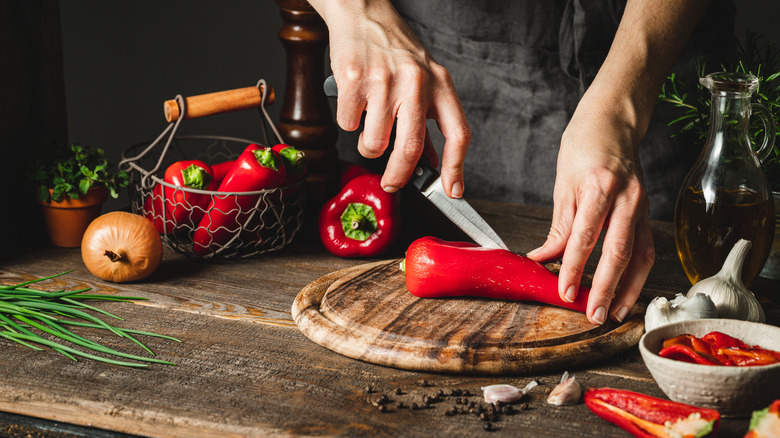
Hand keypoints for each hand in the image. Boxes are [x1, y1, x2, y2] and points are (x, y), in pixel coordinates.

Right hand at [309, 0, 469, 197]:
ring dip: (368, 146)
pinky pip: (349, 124)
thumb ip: (427, 122)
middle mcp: (416, 82)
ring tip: (370, 125)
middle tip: (392, 183)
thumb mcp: (423, 82)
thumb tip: (431, 164)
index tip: (453, 190)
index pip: (458, 133)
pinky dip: (349, 122)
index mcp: (440, 84)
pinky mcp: (354, 79)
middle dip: (399, 175)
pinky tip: (355, 102)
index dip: (456, 167)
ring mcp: (384, 81)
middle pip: (410, 148)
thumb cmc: (395, 51)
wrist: (363, 14)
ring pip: (374, 142)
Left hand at [527, 95, 654, 324]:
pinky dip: (637, 273)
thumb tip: (544, 258)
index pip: (585, 237)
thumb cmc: (583, 148)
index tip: (564, 292)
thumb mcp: (563, 184)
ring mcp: (641, 205)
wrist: (613, 123)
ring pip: (639, 255)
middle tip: (594, 314)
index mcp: (599, 187)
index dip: (573, 268)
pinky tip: (627, 291)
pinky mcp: (646, 212)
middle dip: (605, 288)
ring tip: (615, 313)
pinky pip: (646, 248)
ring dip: (628, 288)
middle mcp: (626, 198)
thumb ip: (559, 226)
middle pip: (618, 251)